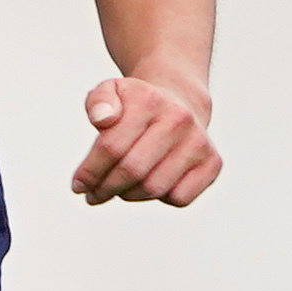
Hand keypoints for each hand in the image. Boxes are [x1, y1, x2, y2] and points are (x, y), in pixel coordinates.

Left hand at [71, 71, 219, 207]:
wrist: (179, 102)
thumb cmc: (138, 105)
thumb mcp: (111, 92)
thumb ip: (98, 101)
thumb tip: (102, 119)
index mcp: (149, 100)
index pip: (111, 147)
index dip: (89, 172)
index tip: (78, 185)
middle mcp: (178, 119)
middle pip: (132, 170)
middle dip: (106, 188)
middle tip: (94, 195)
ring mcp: (199, 142)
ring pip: (154, 188)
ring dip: (128, 195)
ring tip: (119, 189)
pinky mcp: (212, 163)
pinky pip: (179, 198)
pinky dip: (160, 198)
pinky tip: (150, 183)